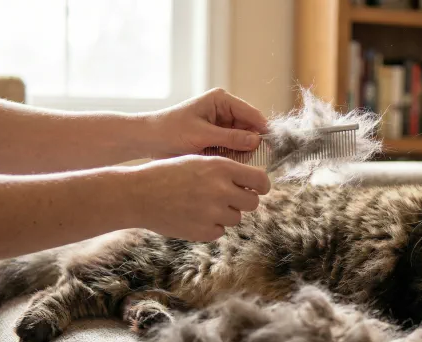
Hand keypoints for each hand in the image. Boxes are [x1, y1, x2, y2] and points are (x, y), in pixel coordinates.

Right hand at [128, 155, 270, 240]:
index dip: (262, 186)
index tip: (258, 188)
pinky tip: (193, 216)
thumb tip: (253, 182)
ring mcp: (213, 212)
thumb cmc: (168, 174)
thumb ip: (226, 170)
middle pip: (253, 202)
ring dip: (225, 214)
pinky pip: (220, 231)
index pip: (261, 180)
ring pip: (236, 218)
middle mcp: (221, 190)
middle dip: (243, 201)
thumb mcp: (198, 160)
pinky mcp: (204, 231)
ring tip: (202, 205)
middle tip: (228, 198)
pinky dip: (211, 226)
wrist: (138, 194)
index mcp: (221, 167)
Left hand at [145, 88, 268, 157]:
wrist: (149, 139)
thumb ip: (230, 137)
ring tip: (231, 160)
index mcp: (222, 100)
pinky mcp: (217, 135)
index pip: (252, 114)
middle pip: (250, 128)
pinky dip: (232, 154)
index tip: (272, 147)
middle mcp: (225, 109)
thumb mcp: (202, 135)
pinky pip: (233, 146)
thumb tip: (257, 140)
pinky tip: (224, 161)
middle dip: (251, 144)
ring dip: (241, 151)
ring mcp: (222, 123)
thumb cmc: (171, 132)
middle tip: (250, 160)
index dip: (263, 130)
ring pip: (243, 139)